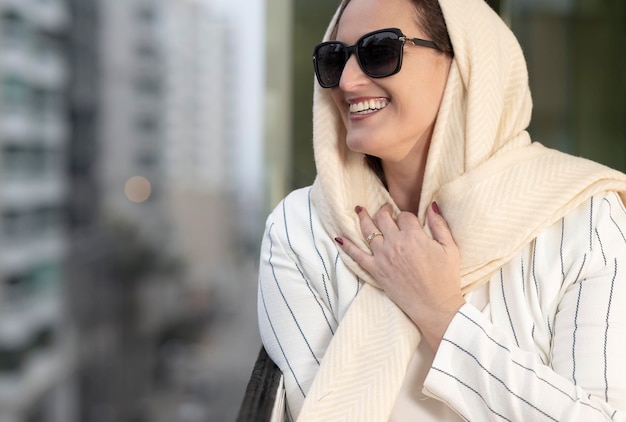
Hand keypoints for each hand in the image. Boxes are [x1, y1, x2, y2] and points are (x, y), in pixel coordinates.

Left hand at [336, 202, 464, 350]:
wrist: (435, 306)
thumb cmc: (446, 278)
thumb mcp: (450, 248)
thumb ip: (439, 224)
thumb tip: (432, 205)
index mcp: (414, 236)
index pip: (404, 216)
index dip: (406, 216)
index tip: (409, 221)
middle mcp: (395, 243)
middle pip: (383, 218)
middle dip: (384, 211)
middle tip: (385, 209)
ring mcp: (383, 256)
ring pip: (368, 231)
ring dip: (363, 218)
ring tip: (360, 210)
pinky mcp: (375, 270)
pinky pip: (356, 255)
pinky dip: (346, 246)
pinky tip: (339, 238)